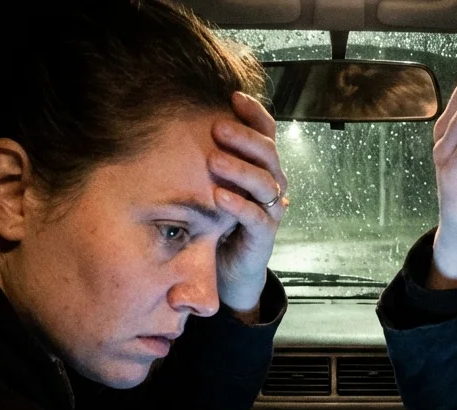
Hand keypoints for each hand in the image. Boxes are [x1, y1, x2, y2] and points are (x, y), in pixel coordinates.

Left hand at [210, 91, 288, 312]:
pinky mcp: (264, 235)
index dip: (254, 113)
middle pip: (268, 153)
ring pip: (264, 182)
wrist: (231, 266)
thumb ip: (212, 156)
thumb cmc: (221, 219)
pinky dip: (239, 205)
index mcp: (263, 167)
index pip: (267, 133)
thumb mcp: (215, 182)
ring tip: (213, 160)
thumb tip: (183, 118)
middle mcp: (272, 184)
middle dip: (244, 138)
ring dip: (239, 169)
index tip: (233, 96)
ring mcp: (271, 210)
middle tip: (218, 128)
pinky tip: (218, 195)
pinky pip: (256, 217)